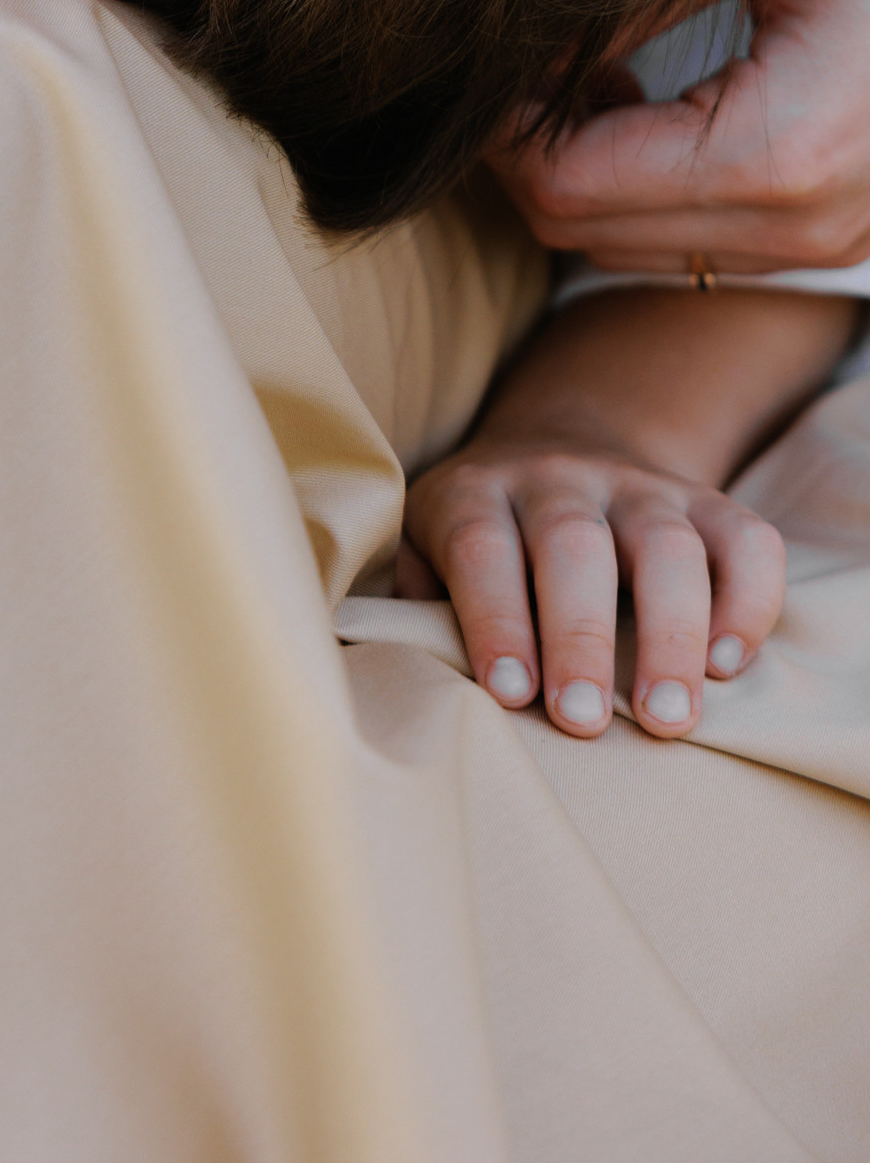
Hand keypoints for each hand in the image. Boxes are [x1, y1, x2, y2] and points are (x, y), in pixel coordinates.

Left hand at [397, 432, 784, 738]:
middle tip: (583, 722)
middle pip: (574, 546)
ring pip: (665, 543)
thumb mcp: (424, 548)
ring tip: (667, 719)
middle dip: (580, 638)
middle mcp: (557, 479)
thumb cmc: (482, 537)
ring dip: (672, 633)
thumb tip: (415, 679)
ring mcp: (637, 485)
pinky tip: (727, 666)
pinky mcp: (704, 500)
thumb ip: (417, 603)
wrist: (560, 441)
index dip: (496, 620)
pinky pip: (745, 540)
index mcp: (476, 493)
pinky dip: (747, 603)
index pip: (482, 549)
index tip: (512, 695)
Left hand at [493, 0, 869, 273]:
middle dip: (535, 142)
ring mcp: (829, 245)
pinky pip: (691, 238)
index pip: (568, 188)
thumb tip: (522, 31)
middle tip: (532, 41)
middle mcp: (812, 229)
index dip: (506, 120)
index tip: (502, 38)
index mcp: (789, 154)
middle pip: (584, 230)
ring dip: (586, 162)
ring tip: (590, 57)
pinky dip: (642, 176)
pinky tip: (645, 90)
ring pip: (629, 245)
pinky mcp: (831, 235)